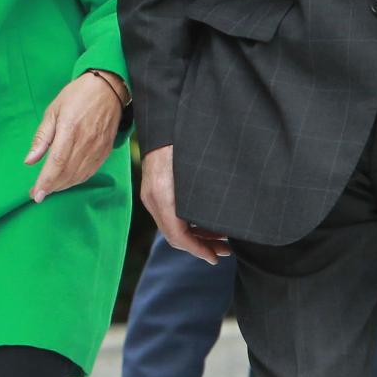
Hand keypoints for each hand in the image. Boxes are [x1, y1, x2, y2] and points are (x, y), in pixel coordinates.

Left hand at [25, 71, 122, 202]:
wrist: (107, 88)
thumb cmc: (77, 96)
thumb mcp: (53, 111)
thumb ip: (42, 137)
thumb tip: (29, 161)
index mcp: (70, 129)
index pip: (56, 163)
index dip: (46, 182)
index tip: (36, 195)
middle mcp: (85, 142)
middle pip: (67, 173)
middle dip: (51, 187)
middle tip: (38, 193)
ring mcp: (98, 148)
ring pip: (79, 176)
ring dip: (63, 186)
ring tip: (50, 188)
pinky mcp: (105, 151)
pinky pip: (90, 172)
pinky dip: (77, 180)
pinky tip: (68, 181)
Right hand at [140, 146, 230, 264]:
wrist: (164, 118)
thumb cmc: (183, 140)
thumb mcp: (197, 172)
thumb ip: (202, 200)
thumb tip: (222, 226)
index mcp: (162, 197)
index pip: (178, 236)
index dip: (198, 250)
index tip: (216, 258)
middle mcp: (153, 197)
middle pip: (174, 235)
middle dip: (200, 246)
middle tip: (225, 250)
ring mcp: (151, 193)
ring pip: (172, 226)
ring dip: (196, 234)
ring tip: (222, 237)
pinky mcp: (155, 188)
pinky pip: (170, 214)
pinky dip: (188, 222)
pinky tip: (206, 220)